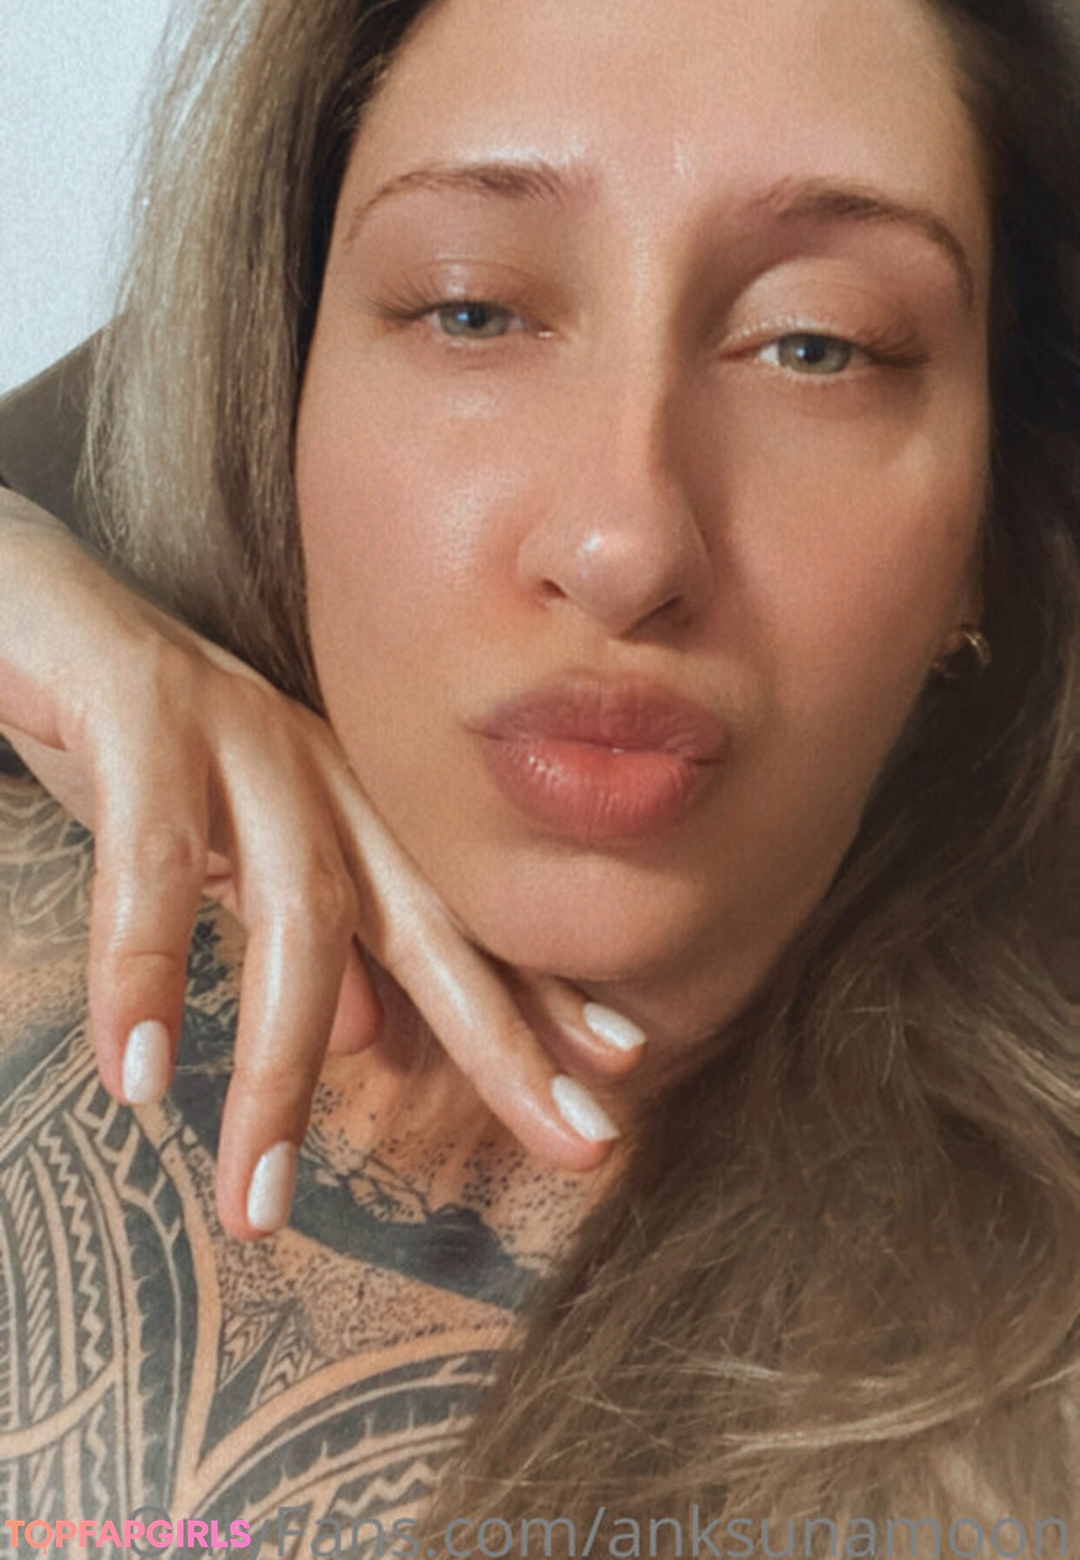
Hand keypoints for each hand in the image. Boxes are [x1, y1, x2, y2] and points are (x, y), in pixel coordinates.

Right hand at [0, 487, 646, 1237]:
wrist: (23, 600)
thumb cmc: (127, 736)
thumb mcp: (227, 853)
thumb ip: (305, 937)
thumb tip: (377, 1039)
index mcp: (342, 800)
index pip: (454, 912)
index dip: (536, 995)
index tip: (616, 1083)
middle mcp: (317, 765)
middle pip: (427, 912)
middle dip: (504, 1031)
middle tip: (581, 1139)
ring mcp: (237, 737)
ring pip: (298, 910)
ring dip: (280, 1069)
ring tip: (258, 1205)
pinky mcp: (138, 713)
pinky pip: (150, 857)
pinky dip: (145, 967)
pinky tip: (138, 1073)